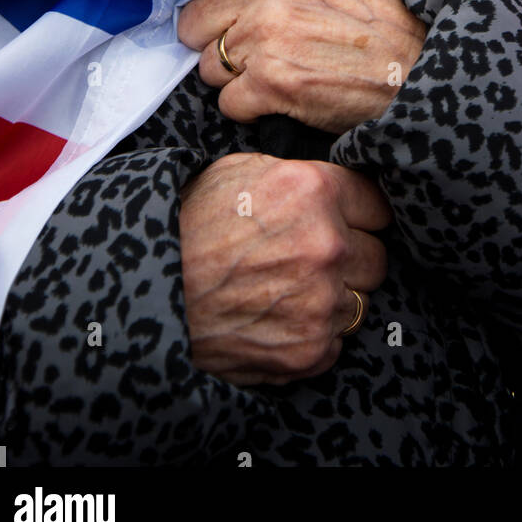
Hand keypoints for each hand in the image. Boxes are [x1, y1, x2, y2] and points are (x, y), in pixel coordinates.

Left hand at [177, 0, 426, 133]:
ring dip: (237, 83)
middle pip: (199, 36)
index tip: (233, 35)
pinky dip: (252, 111)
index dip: (215, 23)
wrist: (417, 73)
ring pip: (211, 73)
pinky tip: (285, 102)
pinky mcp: (271, 85)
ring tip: (280, 80)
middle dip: (222, 53)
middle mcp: (265, 2)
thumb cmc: (385, 31)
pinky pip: (230, 105)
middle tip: (258, 63)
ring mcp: (265, 44)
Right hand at [179, 152, 391, 383]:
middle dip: (350, 258)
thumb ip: (299, 175)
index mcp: (314, 192)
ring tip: (284, 291)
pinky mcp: (309, 350)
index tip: (344, 223)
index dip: (358, 215)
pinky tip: (275, 320)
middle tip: (308, 260)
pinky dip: (312, 335)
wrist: (144, 292)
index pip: (377, 205)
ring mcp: (321, 302)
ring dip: (332, 299)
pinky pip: (335, 341)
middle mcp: (326, 246)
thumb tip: (336, 184)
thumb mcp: (240, 171)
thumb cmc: (188, 225)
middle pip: (376, 256)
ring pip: (358, 301)